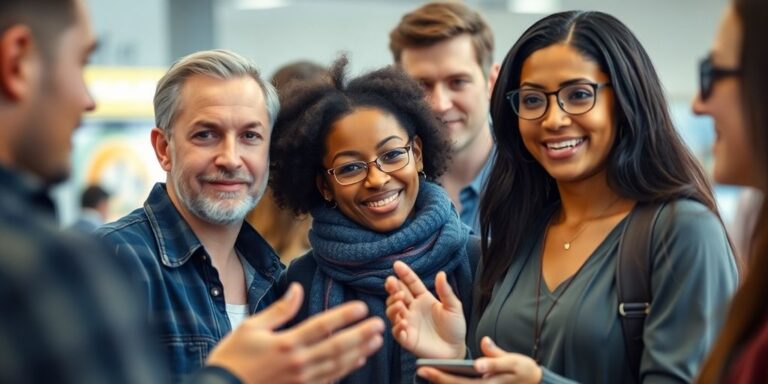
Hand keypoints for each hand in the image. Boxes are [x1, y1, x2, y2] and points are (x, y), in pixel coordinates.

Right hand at [207, 283, 384, 383]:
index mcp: (285, 343)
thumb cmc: (233, 357)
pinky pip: (329, 379)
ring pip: (337, 365)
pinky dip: (346, 370)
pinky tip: (358, 360)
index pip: (321, 326)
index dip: (344, 317)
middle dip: (361, 335)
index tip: (362, 307)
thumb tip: (298, 287)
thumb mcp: (251, 326)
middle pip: (336, 347)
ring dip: (359, 352)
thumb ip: (280, 309)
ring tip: (377, 341)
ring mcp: (301, 380)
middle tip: (381, 324)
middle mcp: (297, 363)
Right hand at [384, 260, 465, 358]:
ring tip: (400, 302)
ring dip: (393, 305)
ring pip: (393, 311)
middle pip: (397, 295)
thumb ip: (445, 291)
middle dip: (392, 287)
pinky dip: (397, 325)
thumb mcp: (454, 307)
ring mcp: (408, 323)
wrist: (456, 350)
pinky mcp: (407, 338)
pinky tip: (403, 321)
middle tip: (391, 282)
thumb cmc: (455, 328)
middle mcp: (413, 309)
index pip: (411, 283)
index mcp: (423, 299)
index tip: (396, 265)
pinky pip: (396, 331)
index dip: (404, 274)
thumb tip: (441, 273)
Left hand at [416, 337, 541, 383]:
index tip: (424, 368)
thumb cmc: (524, 371)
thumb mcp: (513, 361)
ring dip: (442, 382)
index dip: (440, 376)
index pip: (458, 382)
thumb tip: (483, 343)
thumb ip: (496, 356)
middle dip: (436, 379)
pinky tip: (441, 376)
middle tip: (419, 369)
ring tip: (427, 372)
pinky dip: (453, 382)